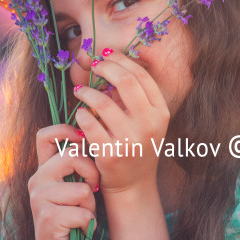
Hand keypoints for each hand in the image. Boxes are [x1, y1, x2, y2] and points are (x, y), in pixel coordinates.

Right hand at [27, 123, 101, 239]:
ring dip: (90, 206)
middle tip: (92, 190)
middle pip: (72, 156)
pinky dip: (88, 224)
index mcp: (43, 170)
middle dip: (92, 173)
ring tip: (81, 216)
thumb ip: (77, 167)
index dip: (67, 130)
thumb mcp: (74, 189)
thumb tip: (93, 138)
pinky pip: (83, 213)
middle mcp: (37, 181)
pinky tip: (79, 230)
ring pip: (82, 189)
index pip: (46, 136)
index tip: (84, 140)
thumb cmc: (72, 220)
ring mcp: (39, 199)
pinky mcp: (48, 218)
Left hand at [74, 51, 168, 195]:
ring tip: (80, 91)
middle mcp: (149, 125)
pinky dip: (80, 114)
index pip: (141, 76)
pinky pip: (89, 124)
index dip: (120, 60)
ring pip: (102, 102)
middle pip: (125, 81)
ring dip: (86, 92)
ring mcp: (130, 140)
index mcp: (160, 112)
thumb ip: (132, 96)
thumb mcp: (145, 121)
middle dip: (105, 68)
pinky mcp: (111, 154)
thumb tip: (108, 63)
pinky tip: (79, 113)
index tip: (105, 55)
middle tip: (93, 66)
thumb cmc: (136, 145)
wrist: (133, 184)